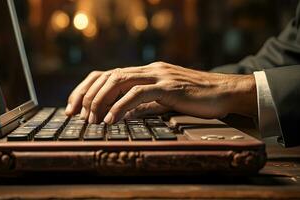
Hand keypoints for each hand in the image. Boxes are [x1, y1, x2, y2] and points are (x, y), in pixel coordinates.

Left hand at [65, 62, 256, 123]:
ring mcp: (159, 75)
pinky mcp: (169, 86)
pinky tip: (111, 120)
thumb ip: (144, 104)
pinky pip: (138, 93)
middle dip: (86, 94)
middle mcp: (149, 69)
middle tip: (75, 113)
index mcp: (146, 72)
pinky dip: (121, 106)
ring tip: (90, 119)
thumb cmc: (196, 98)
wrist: (225, 92)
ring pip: (119, 81)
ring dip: (100, 100)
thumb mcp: (165, 100)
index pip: (108, 74)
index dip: (88, 88)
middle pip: (108, 75)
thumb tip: (124, 114)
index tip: (74, 106)